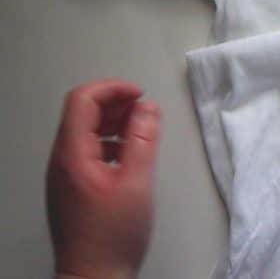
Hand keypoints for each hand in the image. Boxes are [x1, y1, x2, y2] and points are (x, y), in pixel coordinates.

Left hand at [47, 78, 160, 278]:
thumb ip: (143, 140)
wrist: (93, 277)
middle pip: (82, 112)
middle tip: (145, 111)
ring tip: (142, 131)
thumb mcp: (137, 183)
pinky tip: (130, 156)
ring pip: (85, 130)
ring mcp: (64, 174)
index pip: (83, 100)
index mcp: (72, 155)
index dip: (113, 89)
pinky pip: (87, 150)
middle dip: (115, 103)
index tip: (140, 95)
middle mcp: (61, 160)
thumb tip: (147, 107)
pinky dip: (109, 141)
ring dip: (113, 122)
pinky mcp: (72, 186)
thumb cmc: (113, 235)